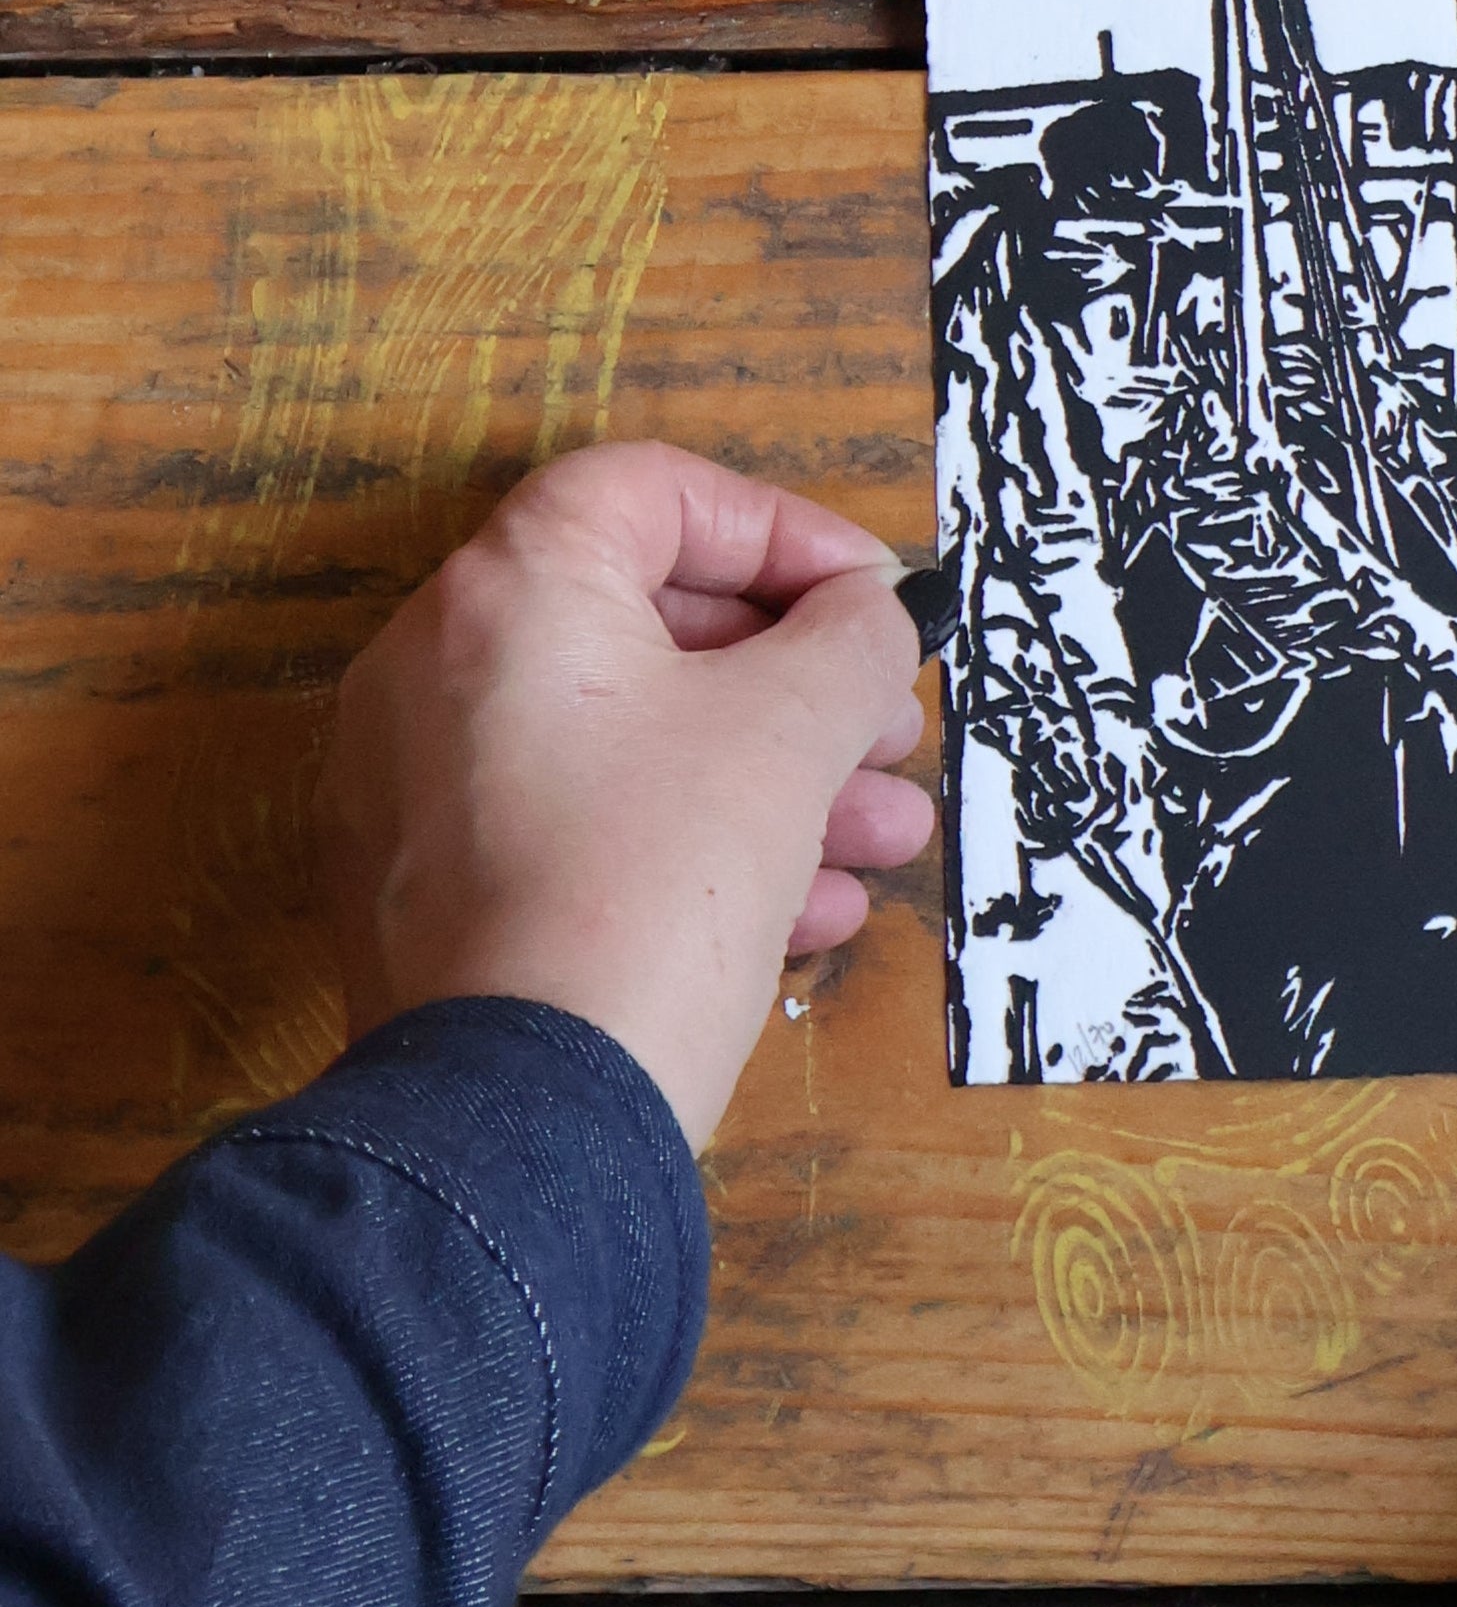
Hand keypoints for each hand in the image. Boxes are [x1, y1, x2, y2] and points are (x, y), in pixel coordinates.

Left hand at [319, 442, 935, 1152]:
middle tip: (888, 729)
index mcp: (504, 594)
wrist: (526, 1116)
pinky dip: (691, 847)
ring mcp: (418, 794)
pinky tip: (806, 913)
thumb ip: (845, 644)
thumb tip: (863, 618)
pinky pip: (578, 833)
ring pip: (623, 744)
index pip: (651, 490)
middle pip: (644, 626)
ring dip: (768, 777)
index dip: (782, 530)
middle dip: (796, 680)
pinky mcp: (431, 901)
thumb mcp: (789, 737)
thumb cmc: (650, 890)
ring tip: (882, 838)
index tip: (870, 601)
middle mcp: (432, 674)